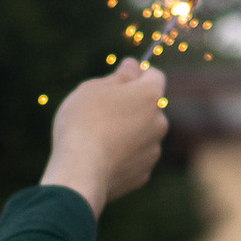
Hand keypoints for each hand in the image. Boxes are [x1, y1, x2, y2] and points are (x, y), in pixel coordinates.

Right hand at [43, 59, 168, 214]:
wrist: (80, 172)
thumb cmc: (83, 123)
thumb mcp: (93, 88)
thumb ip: (119, 76)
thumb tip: (133, 66)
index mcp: (150, 96)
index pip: (154, 76)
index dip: (138, 74)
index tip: (120, 78)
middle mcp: (159, 122)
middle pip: (149, 107)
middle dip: (132, 106)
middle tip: (102, 111)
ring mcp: (153, 150)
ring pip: (143, 134)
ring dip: (128, 131)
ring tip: (98, 137)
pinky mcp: (143, 173)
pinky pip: (135, 157)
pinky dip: (123, 155)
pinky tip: (101, 158)